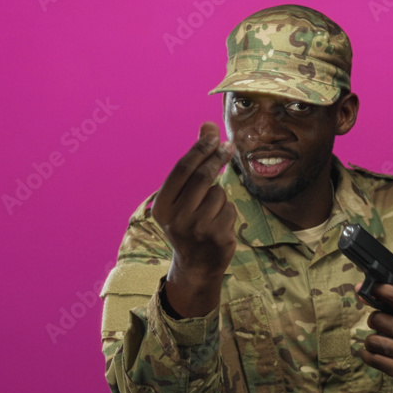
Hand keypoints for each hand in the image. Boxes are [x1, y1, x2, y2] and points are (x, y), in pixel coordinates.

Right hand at [152, 123, 236, 316]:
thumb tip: (207, 126)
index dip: (200, 149)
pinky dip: (227, 212)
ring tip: (210, 214)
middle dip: (217, 158)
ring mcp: (198, 229)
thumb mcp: (183, 196)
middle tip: (229, 146)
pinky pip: (230, 209)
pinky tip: (219, 225)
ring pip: (219, 194)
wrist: (196, 266)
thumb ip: (194, 163)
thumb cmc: (189, 223)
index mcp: (162, 207)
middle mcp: (177, 219)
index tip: (214, 134)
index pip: (182, 170)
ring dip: (219, 197)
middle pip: (203, 177)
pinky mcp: (218, 237)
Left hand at [358, 283, 392, 392]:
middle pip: (376, 319)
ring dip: (371, 341)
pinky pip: (371, 358)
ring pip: (371, 340)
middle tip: (379, 326)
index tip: (365, 289)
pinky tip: (373, 353)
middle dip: (373, 321)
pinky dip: (367, 355)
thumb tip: (364, 295)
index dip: (377, 289)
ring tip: (379, 343)